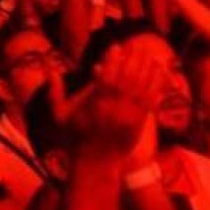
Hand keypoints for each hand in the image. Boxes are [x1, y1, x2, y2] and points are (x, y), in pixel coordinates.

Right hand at [61, 40, 167, 154]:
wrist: (96, 162)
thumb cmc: (75, 137)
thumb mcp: (59, 116)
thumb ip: (55, 93)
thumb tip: (50, 71)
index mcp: (95, 104)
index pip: (107, 77)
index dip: (112, 60)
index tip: (115, 47)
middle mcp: (114, 108)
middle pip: (128, 78)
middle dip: (133, 60)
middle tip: (135, 46)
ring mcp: (129, 115)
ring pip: (142, 87)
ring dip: (147, 69)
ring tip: (148, 55)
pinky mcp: (140, 121)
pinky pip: (152, 99)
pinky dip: (156, 84)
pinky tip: (159, 72)